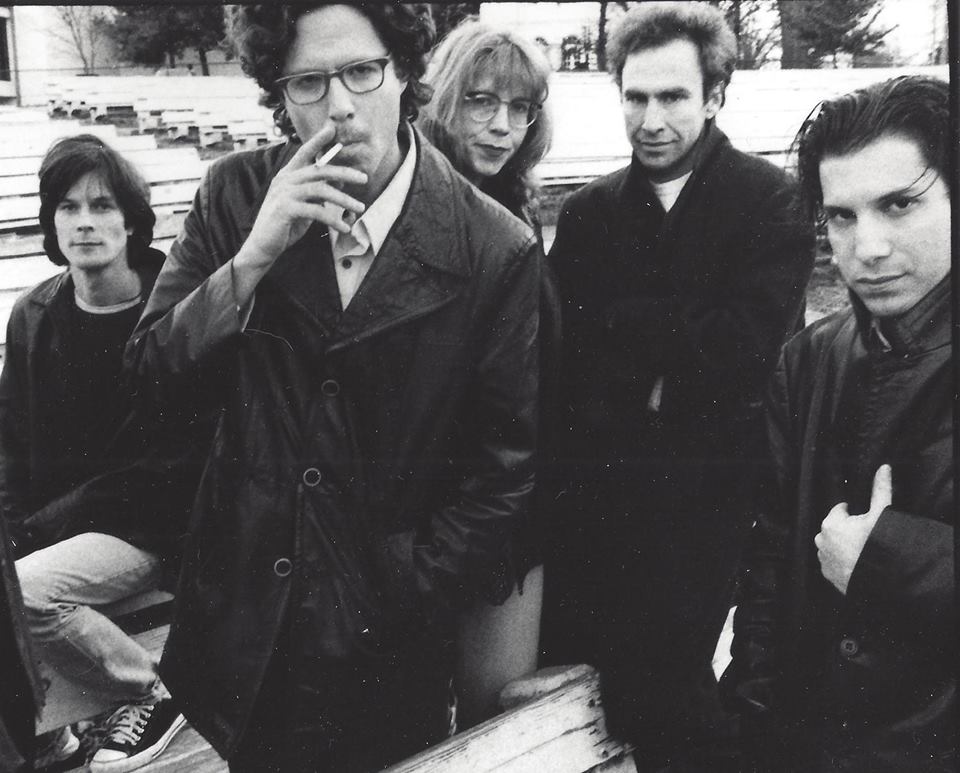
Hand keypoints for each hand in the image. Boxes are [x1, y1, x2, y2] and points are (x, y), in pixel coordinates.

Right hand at [235, 126, 367, 277]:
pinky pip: (316, 211)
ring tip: (360, 208)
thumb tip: (340, 179)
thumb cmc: (285, 224)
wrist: (263, 245)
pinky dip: (333, 219)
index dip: (318, 140)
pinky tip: (345, 227)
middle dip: (344, 172)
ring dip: (344, 199)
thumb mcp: (305, 205)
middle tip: (364, 178)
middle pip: (320, 170)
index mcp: (288, 175)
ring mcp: (284, 193)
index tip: (332, 128)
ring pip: (321, 190)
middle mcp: (285, 180)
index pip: (304, 152)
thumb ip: (318, 192)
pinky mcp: (285, 209)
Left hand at [815, 464, 891, 593]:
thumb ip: (880, 490)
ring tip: (861, 549)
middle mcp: (821, 540)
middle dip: (846, 528)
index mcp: (830, 523)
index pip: (839, 510)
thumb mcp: (882, 514)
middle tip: (864, 534)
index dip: (851, 512)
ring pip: (831, 545)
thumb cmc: (879, 544)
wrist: (881, 579)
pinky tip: (857, 562)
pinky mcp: (828, 574)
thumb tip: (884, 468)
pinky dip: (841, 560)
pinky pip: (833, 562)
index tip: (860, 516)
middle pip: (834, 528)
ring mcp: (823, 558)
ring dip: (842, 545)